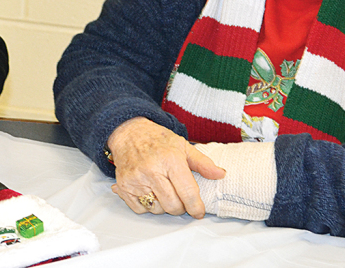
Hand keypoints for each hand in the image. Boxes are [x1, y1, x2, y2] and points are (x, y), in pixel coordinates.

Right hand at [107, 117, 225, 217]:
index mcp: (170, 159)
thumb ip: (202, 162)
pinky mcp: (124, 186)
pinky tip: (150, 191)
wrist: (129, 133)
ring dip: (164, 206)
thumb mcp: (183, 146)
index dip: (196, 206)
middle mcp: (151, 170)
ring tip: (163, 190)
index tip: (199, 212)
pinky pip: (141, 209)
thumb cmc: (157, 140)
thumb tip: (220, 174)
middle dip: (180, 207)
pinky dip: (148, 205)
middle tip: (180, 198)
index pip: (187, 192)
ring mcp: (136, 179)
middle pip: (172, 206)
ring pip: (157, 209)